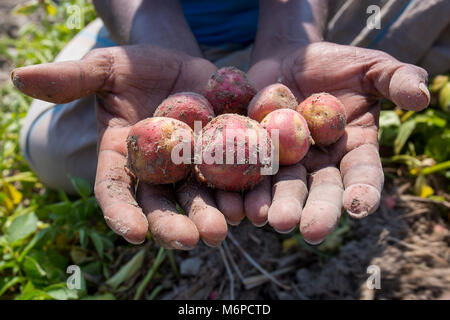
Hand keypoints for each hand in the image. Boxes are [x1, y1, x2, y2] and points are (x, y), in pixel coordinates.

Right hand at [12, 45, 232, 248]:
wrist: (178, 63)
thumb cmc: (135, 67)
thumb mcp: (105, 68)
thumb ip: (72, 79)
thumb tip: (20, 76)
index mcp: (124, 157)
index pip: (116, 190)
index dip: (121, 213)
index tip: (133, 235)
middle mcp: (157, 170)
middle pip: (162, 203)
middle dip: (176, 224)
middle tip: (194, 239)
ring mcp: (191, 165)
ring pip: (201, 195)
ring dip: (215, 212)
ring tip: (228, 224)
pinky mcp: (223, 152)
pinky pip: (234, 174)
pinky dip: (244, 188)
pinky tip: (256, 201)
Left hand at [243, 42, 429, 243]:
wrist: (289, 58)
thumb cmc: (335, 63)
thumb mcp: (369, 66)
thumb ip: (396, 79)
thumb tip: (422, 96)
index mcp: (354, 150)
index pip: (363, 174)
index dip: (362, 191)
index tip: (359, 207)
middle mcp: (322, 163)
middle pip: (321, 190)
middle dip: (315, 210)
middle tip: (308, 231)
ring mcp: (288, 162)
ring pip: (284, 187)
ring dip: (277, 204)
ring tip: (269, 220)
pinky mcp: (257, 154)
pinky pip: (251, 172)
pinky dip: (245, 188)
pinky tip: (238, 204)